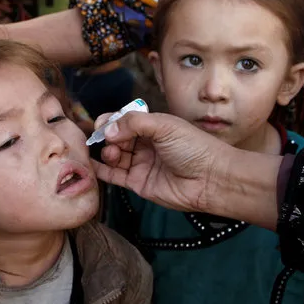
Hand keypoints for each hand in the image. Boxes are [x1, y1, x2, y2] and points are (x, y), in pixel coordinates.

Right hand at [91, 111, 228, 212]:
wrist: (211, 179)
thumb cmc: (195, 148)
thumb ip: (133, 123)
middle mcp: (145, 144)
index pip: (123, 120)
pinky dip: (101, 170)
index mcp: (153, 126)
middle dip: (107, 137)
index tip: (102, 124)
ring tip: (113, 154)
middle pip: (115, 138)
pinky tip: (91, 165)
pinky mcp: (138, 183)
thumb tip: (107, 130)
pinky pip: (114, 176)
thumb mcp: (164, 126)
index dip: (111, 121)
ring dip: (106, 152)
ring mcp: (141, 164)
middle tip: (110, 141)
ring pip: (113, 156)